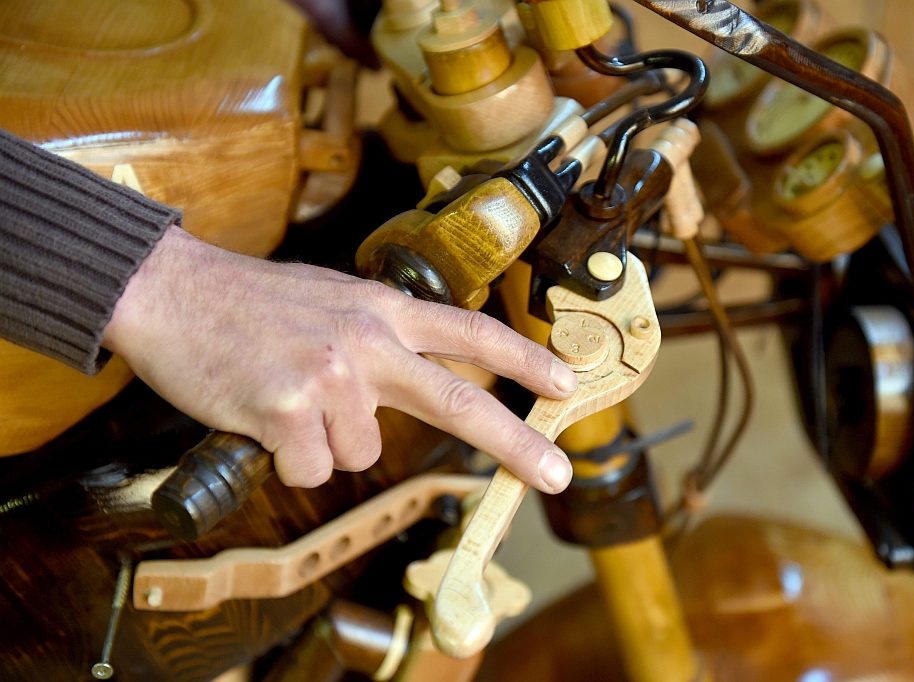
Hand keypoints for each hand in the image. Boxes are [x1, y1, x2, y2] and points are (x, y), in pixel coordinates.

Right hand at [103, 226, 575, 491]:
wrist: (171, 291)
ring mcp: (331, 375)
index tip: (563, 380)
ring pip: (359, 453)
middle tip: (556, 472)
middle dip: (515, 441)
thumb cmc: (246, 302)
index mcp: (381, 308)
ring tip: (284, 402)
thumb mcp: (330, 299)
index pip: (469, 331)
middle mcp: (368, 340)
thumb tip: (406, 385)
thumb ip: (377, 336)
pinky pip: (310, 469)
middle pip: (459, 400)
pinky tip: (261, 420)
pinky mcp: (289, 409)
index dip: (522, 358)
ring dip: (325, 444)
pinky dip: (286, 459)